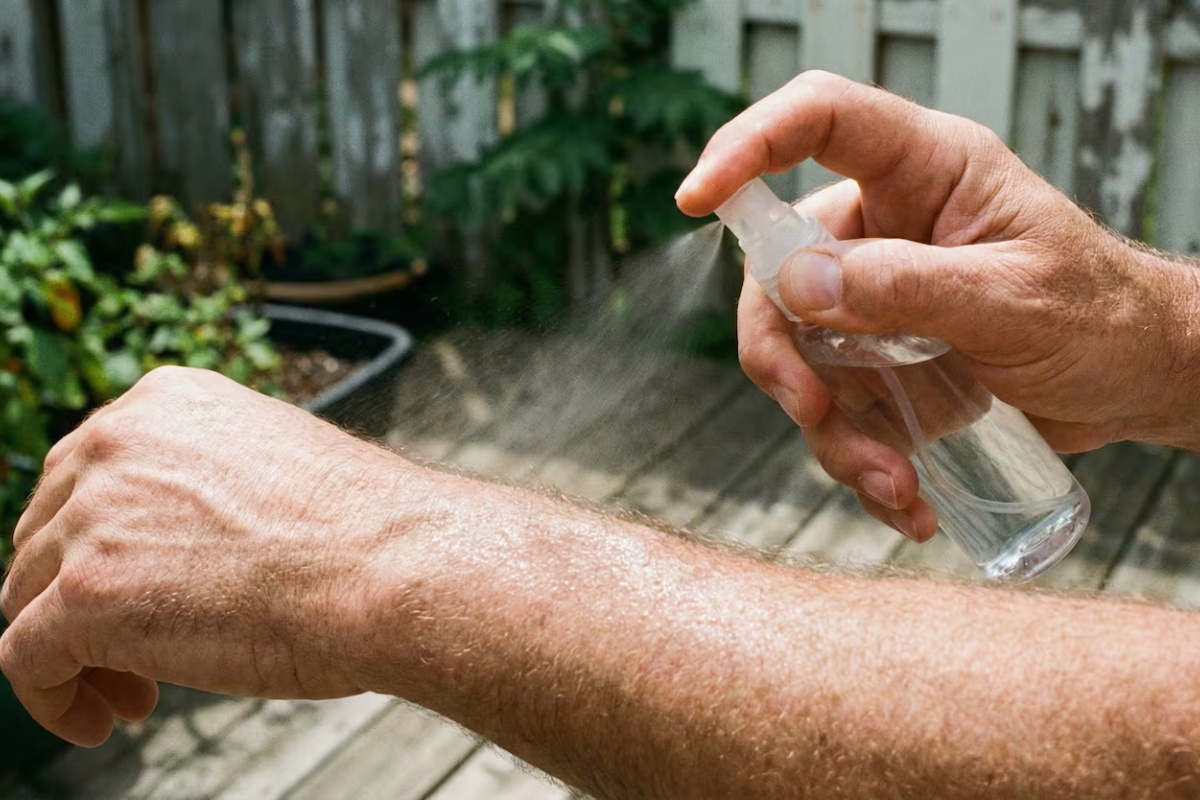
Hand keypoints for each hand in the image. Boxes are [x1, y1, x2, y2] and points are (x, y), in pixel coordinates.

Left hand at [0, 367, 419, 745]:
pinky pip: (26, 658)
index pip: (86, 475)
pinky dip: (53, 697)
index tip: (143, 588)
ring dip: (74, 649)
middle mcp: (116, 442)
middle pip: (47, 533)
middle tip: (139, 649)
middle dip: (83, 596)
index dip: (103, 542)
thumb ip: (207, 484)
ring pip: (29, 594)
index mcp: (167, 401)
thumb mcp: (273, 469)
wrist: (395, 567)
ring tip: (130, 693)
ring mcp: (95, 517)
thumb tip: (180, 540)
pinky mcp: (86, 596)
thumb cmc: (364, 533)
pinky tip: (101, 718)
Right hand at [677, 71, 1199, 540]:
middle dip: (781, 352)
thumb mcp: (1011, 300)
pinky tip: (905, 498)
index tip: (696, 199)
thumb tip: (795, 284)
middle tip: (813, 412)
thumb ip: (905, 288)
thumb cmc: (1099, 317)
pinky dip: (856, 458)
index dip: (747, 144)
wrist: (1133, 381)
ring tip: (894, 484)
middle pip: (776, 266)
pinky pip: (830, 404)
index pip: (819, 120)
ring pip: (796, 352)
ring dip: (829, 430)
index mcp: (924, 170)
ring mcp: (872, 293)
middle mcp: (882, 223)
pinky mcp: (875, 356)